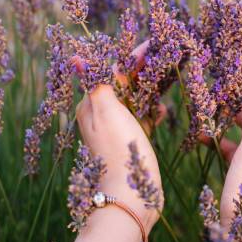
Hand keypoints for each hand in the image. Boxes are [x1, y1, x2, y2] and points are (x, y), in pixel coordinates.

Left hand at [74, 42, 162, 232]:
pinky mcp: (130, 143)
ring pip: (134, 100)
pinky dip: (150, 112)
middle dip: (142, 71)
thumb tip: (75, 58)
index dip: (132, 57)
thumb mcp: (107, 112)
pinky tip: (160, 112)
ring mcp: (116, 130)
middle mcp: (101, 115)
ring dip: (149, 90)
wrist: (129, 195)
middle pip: (123, 84)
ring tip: (166, 83)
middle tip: (165, 58)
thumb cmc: (118, 149)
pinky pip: (140, 119)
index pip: (112, 71)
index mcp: (92, 104)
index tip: (153, 45)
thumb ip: (96, 83)